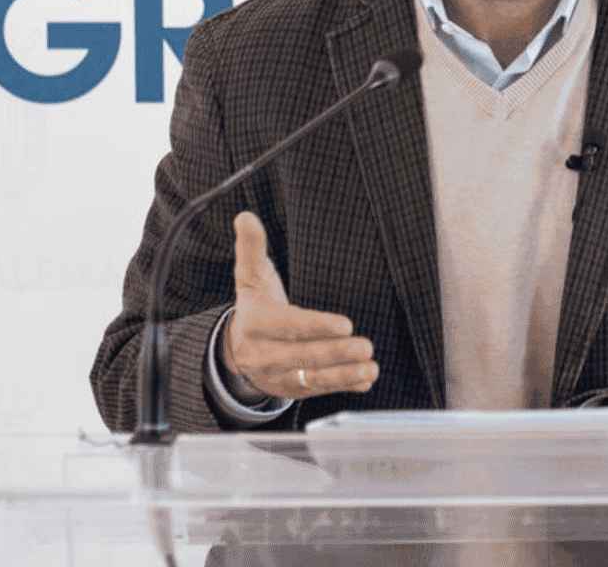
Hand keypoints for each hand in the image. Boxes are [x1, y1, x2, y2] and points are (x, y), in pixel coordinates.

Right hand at [218, 211, 378, 400]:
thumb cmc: (255, 306)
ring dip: (344, 374)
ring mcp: (278, 376)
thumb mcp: (250, 277)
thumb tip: (245, 216)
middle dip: (335, 353)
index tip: (345, 324)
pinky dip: (342, 386)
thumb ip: (251, 248)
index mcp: (255, 324)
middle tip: (366, 346)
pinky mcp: (291, 390)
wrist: (236, 351)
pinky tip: (364, 381)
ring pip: (312, 379)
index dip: (315, 327)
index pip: (287, 326)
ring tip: (371, 368)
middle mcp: (263, 354)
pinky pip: (318, 390)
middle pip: (302, 356)